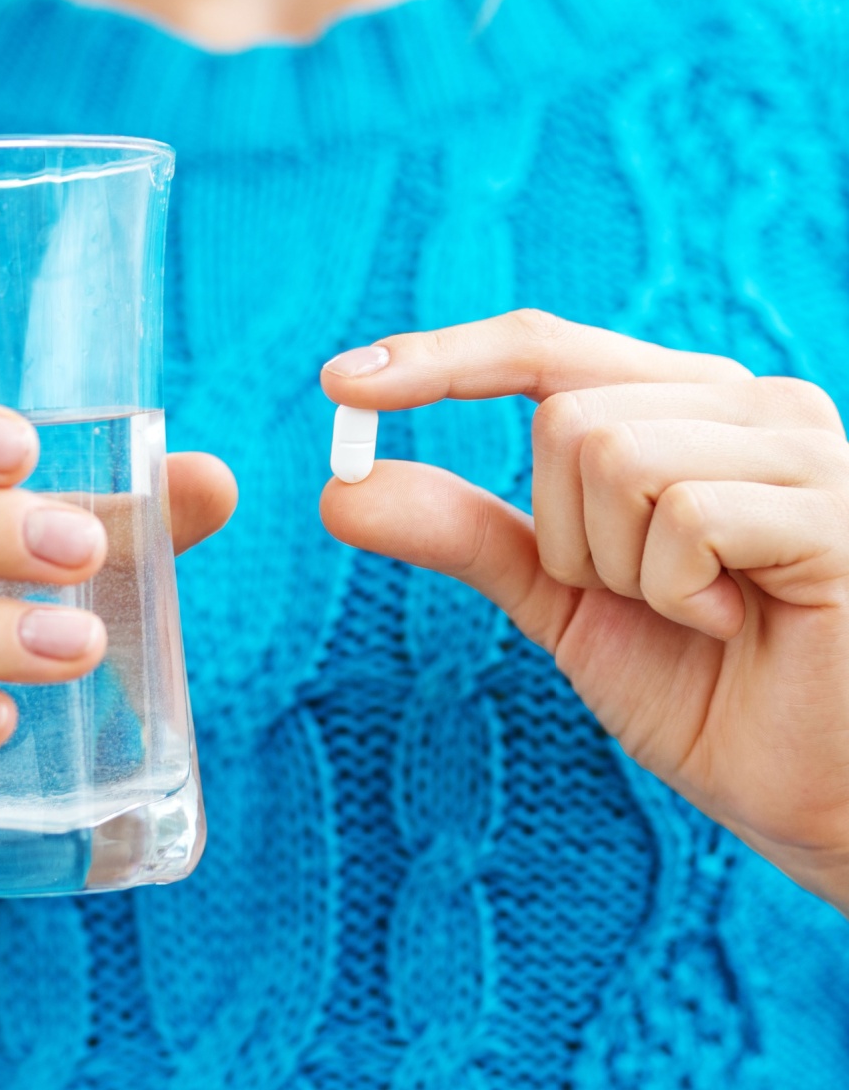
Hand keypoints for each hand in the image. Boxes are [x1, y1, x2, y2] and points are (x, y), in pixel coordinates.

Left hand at [321, 309, 848, 910]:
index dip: (438, 360)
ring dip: (619, 569)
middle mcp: (742, 403)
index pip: (540, 350)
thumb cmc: (698, 683)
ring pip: (610, 455)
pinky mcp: (830, 507)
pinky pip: (682, 517)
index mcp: (679, 409)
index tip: (337, 384)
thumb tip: (341, 489)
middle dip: (563, 536)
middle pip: (561, 417)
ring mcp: (796, 445)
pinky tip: (737, 623)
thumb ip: (462, 532)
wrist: (806, 786)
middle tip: (642, 598)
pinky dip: (676, 594)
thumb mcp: (558, 597)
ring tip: (694, 611)